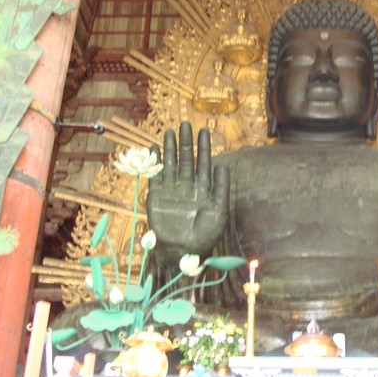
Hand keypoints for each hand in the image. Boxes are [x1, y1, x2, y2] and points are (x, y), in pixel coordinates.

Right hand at [147, 122, 229, 266]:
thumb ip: (221, 188)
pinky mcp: (157, 197)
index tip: (205, 130)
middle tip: (186, 124)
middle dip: (187, 143)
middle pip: (187, 160)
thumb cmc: (205, 235)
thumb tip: (222, 165)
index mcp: (204, 190)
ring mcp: (172, 191)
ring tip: (170, 131)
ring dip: (171, 148)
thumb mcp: (219, 211)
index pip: (204, 163)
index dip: (204, 147)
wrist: (183, 252)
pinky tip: (155, 149)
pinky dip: (155, 164)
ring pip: (171, 164)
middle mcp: (187, 187)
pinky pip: (155, 177)